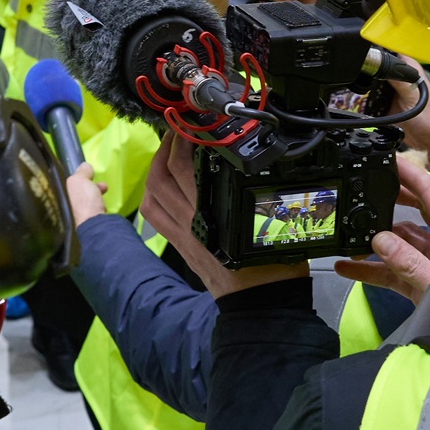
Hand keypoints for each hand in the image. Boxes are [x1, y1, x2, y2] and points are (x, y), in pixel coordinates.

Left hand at [65, 162, 107, 225]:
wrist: (95, 224)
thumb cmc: (86, 201)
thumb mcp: (80, 180)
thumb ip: (81, 172)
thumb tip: (85, 166)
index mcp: (67, 195)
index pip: (73, 184)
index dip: (82, 177)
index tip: (92, 174)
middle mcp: (73, 205)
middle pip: (83, 192)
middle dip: (93, 186)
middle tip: (103, 185)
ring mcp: (83, 215)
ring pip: (90, 201)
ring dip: (98, 195)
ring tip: (105, 193)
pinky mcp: (93, 221)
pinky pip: (96, 209)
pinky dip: (100, 205)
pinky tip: (105, 206)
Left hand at [140, 134, 309, 298]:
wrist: (261, 304)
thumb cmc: (274, 265)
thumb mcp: (278, 220)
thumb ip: (265, 193)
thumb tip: (261, 168)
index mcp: (216, 212)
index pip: (188, 166)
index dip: (185, 140)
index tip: (195, 125)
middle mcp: (193, 220)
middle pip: (165, 173)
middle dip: (169, 145)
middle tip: (180, 129)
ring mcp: (182, 233)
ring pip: (154, 191)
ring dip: (156, 164)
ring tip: (168, 149)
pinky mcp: (179, 244)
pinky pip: (153, 214)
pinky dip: (150, 194)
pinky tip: (158, 183)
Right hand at [335, 158, 429, 305]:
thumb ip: (409, 263)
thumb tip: (378, 240)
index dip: (412, 174)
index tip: (389, 159)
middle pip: (414, 213)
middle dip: (390, 200)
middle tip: (366, 188)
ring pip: (400, 244)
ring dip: (375, 240)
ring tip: (347, 234)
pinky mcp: (422, 286)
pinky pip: (393, 273)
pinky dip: (371, 270)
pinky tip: (346, 268)